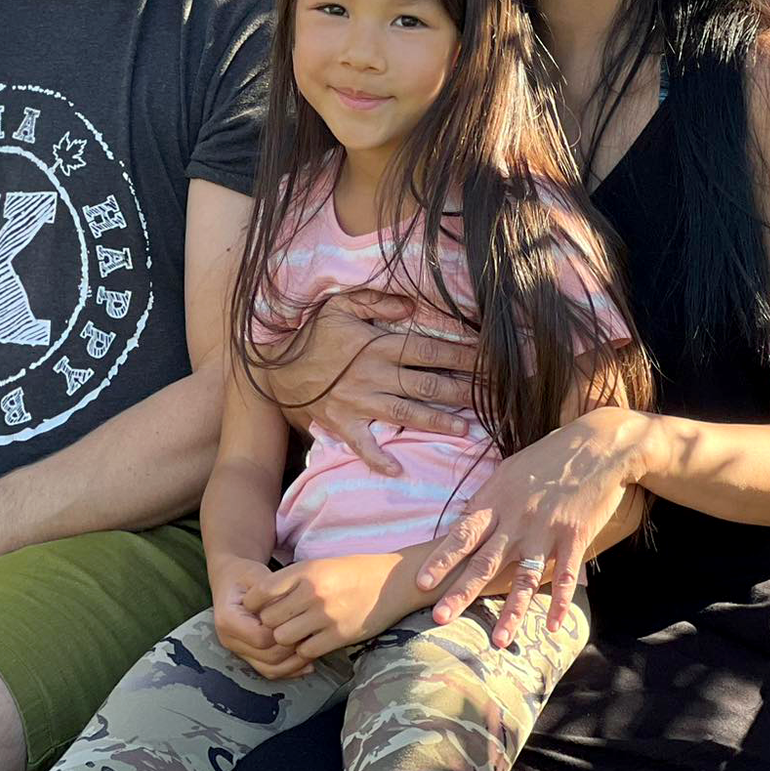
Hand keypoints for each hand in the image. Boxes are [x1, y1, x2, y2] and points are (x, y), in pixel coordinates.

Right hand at [209, 556, 313, 679]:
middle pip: (268, 656)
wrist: (231, 580)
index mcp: (227, 618)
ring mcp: (237, 650)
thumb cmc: (246, 574)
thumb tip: (294, 612)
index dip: (283, 632)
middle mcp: (228, 639)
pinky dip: (290, 669)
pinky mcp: (248, 656)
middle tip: (313, 634)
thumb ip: (273, 594)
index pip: (261, 637)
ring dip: (294, 663)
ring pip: (270, 669)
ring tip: (313, 648)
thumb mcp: (258, 575)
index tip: (301, 620)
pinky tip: (308, 662)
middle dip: (293, 648)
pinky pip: (270, 671)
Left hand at [244, 553, 407, 660]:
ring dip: (285, 640)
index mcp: (306, 570)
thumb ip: (292, 580)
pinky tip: (311, 643)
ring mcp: (326, 616)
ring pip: (284, 638)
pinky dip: (304, 651)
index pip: (262, 591)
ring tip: (293, 635)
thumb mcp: (319, 565)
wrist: (392, 581)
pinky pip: (306, 651)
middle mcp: (313, 592)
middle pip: (269, 619)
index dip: (254, 603)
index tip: (255, 608)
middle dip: (268, 624)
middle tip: (275, 625)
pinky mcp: (340, 636)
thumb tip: (260, 598)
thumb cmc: (353, 571)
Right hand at [270, 291, 472, 475]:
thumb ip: (377, 301)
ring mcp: (359, 403)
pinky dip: (381, 459)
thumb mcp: (340, 306)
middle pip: (427, 385)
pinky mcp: (343, 424)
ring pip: (407, 414)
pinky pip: (364, 446)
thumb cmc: (313, 335)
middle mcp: (373, 375)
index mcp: (377, 345)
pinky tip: (399, 469)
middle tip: (493, 398)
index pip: (429, 351)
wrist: (276, 367)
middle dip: (463, 391)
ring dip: (437, 423)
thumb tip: (411, 305)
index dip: (462, 356)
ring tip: (465, 430)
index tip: (489, 361)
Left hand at [416, 407, 641, 647]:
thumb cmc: (547, 457)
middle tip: (440, 617)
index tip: (421, 581)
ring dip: (511, 612)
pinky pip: (566, 576)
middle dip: (461, 591)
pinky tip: (554, 627)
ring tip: (497, 641)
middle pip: (485, 560)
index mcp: (496, 499)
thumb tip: (464, 515)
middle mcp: (516, 518)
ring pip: (524, 578)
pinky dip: (560, 603)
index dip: (442, 558)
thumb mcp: (508, 471)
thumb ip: (488, 499)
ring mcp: (546, 529)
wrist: (596, 446)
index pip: (462, 533)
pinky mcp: (575, 537)